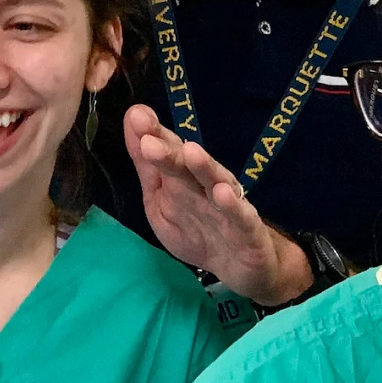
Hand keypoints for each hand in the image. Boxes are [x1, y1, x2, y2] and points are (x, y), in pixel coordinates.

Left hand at [123, 105, 310, 306]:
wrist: (242, 266)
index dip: (153, 134)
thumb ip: (147, 166)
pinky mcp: (249, 228)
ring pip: (216, 183)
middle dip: (170, 151)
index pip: (168, 152)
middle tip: (149, 139)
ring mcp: (229, 205)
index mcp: (184, 178)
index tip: (136, 116)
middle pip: (187, 166)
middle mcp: (206, 185)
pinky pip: (241, 215)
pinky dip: (233, 204)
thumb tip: (132, 118)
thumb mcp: (162, 202)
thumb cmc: (199, 229)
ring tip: (190, 152)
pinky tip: (222, 193)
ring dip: (204, 167)